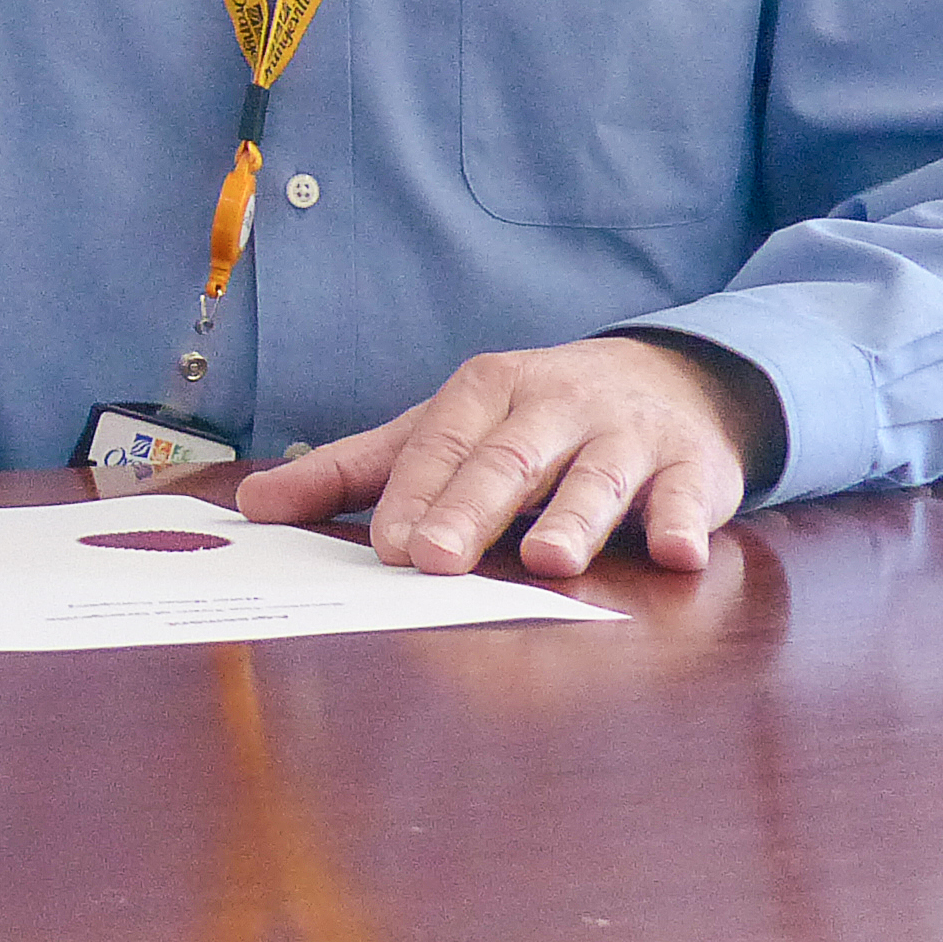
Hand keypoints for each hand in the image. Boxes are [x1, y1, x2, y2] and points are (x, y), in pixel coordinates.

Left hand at [231, 336, 777, 578]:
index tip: (390, 547)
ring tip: (549, 560)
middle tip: (438, 561)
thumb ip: (350, 472)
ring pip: (596, 478)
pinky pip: (689, 497)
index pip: (440, 447)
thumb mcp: (439, 430)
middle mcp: (554, 406)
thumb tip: (249, 505)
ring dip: (574, 518)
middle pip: (507, 461)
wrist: (666, 380)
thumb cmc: (528, 422)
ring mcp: (626, 435)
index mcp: (485, 393)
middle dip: (471, 509)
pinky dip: (687, 522)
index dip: (416, 496)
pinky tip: (681, 553)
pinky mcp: (693, 467)